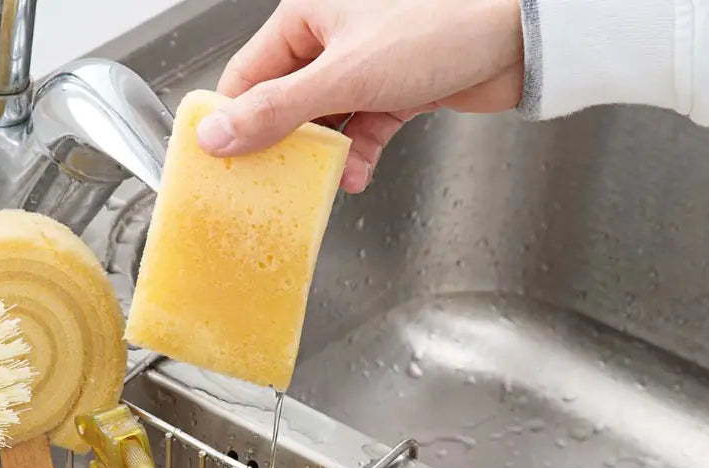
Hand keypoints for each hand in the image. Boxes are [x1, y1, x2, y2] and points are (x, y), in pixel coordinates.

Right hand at [196, 0, 523, 191]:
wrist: (519, 37)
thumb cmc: (438, 29)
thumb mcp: (342, 76)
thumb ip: (275, 111)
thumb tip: (217, 135)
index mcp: (307, 15)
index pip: (248, 75)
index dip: (233, 120)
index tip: (224, 162)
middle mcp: (332, 36)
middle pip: (284, 103)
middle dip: (284, 146)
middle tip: (274, 182)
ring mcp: (365, 64)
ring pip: (325, 121)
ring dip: (324, 157)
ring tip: (322, 182)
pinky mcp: (395, 88)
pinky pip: (361, 128)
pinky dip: (358, 154)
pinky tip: (357, 173)